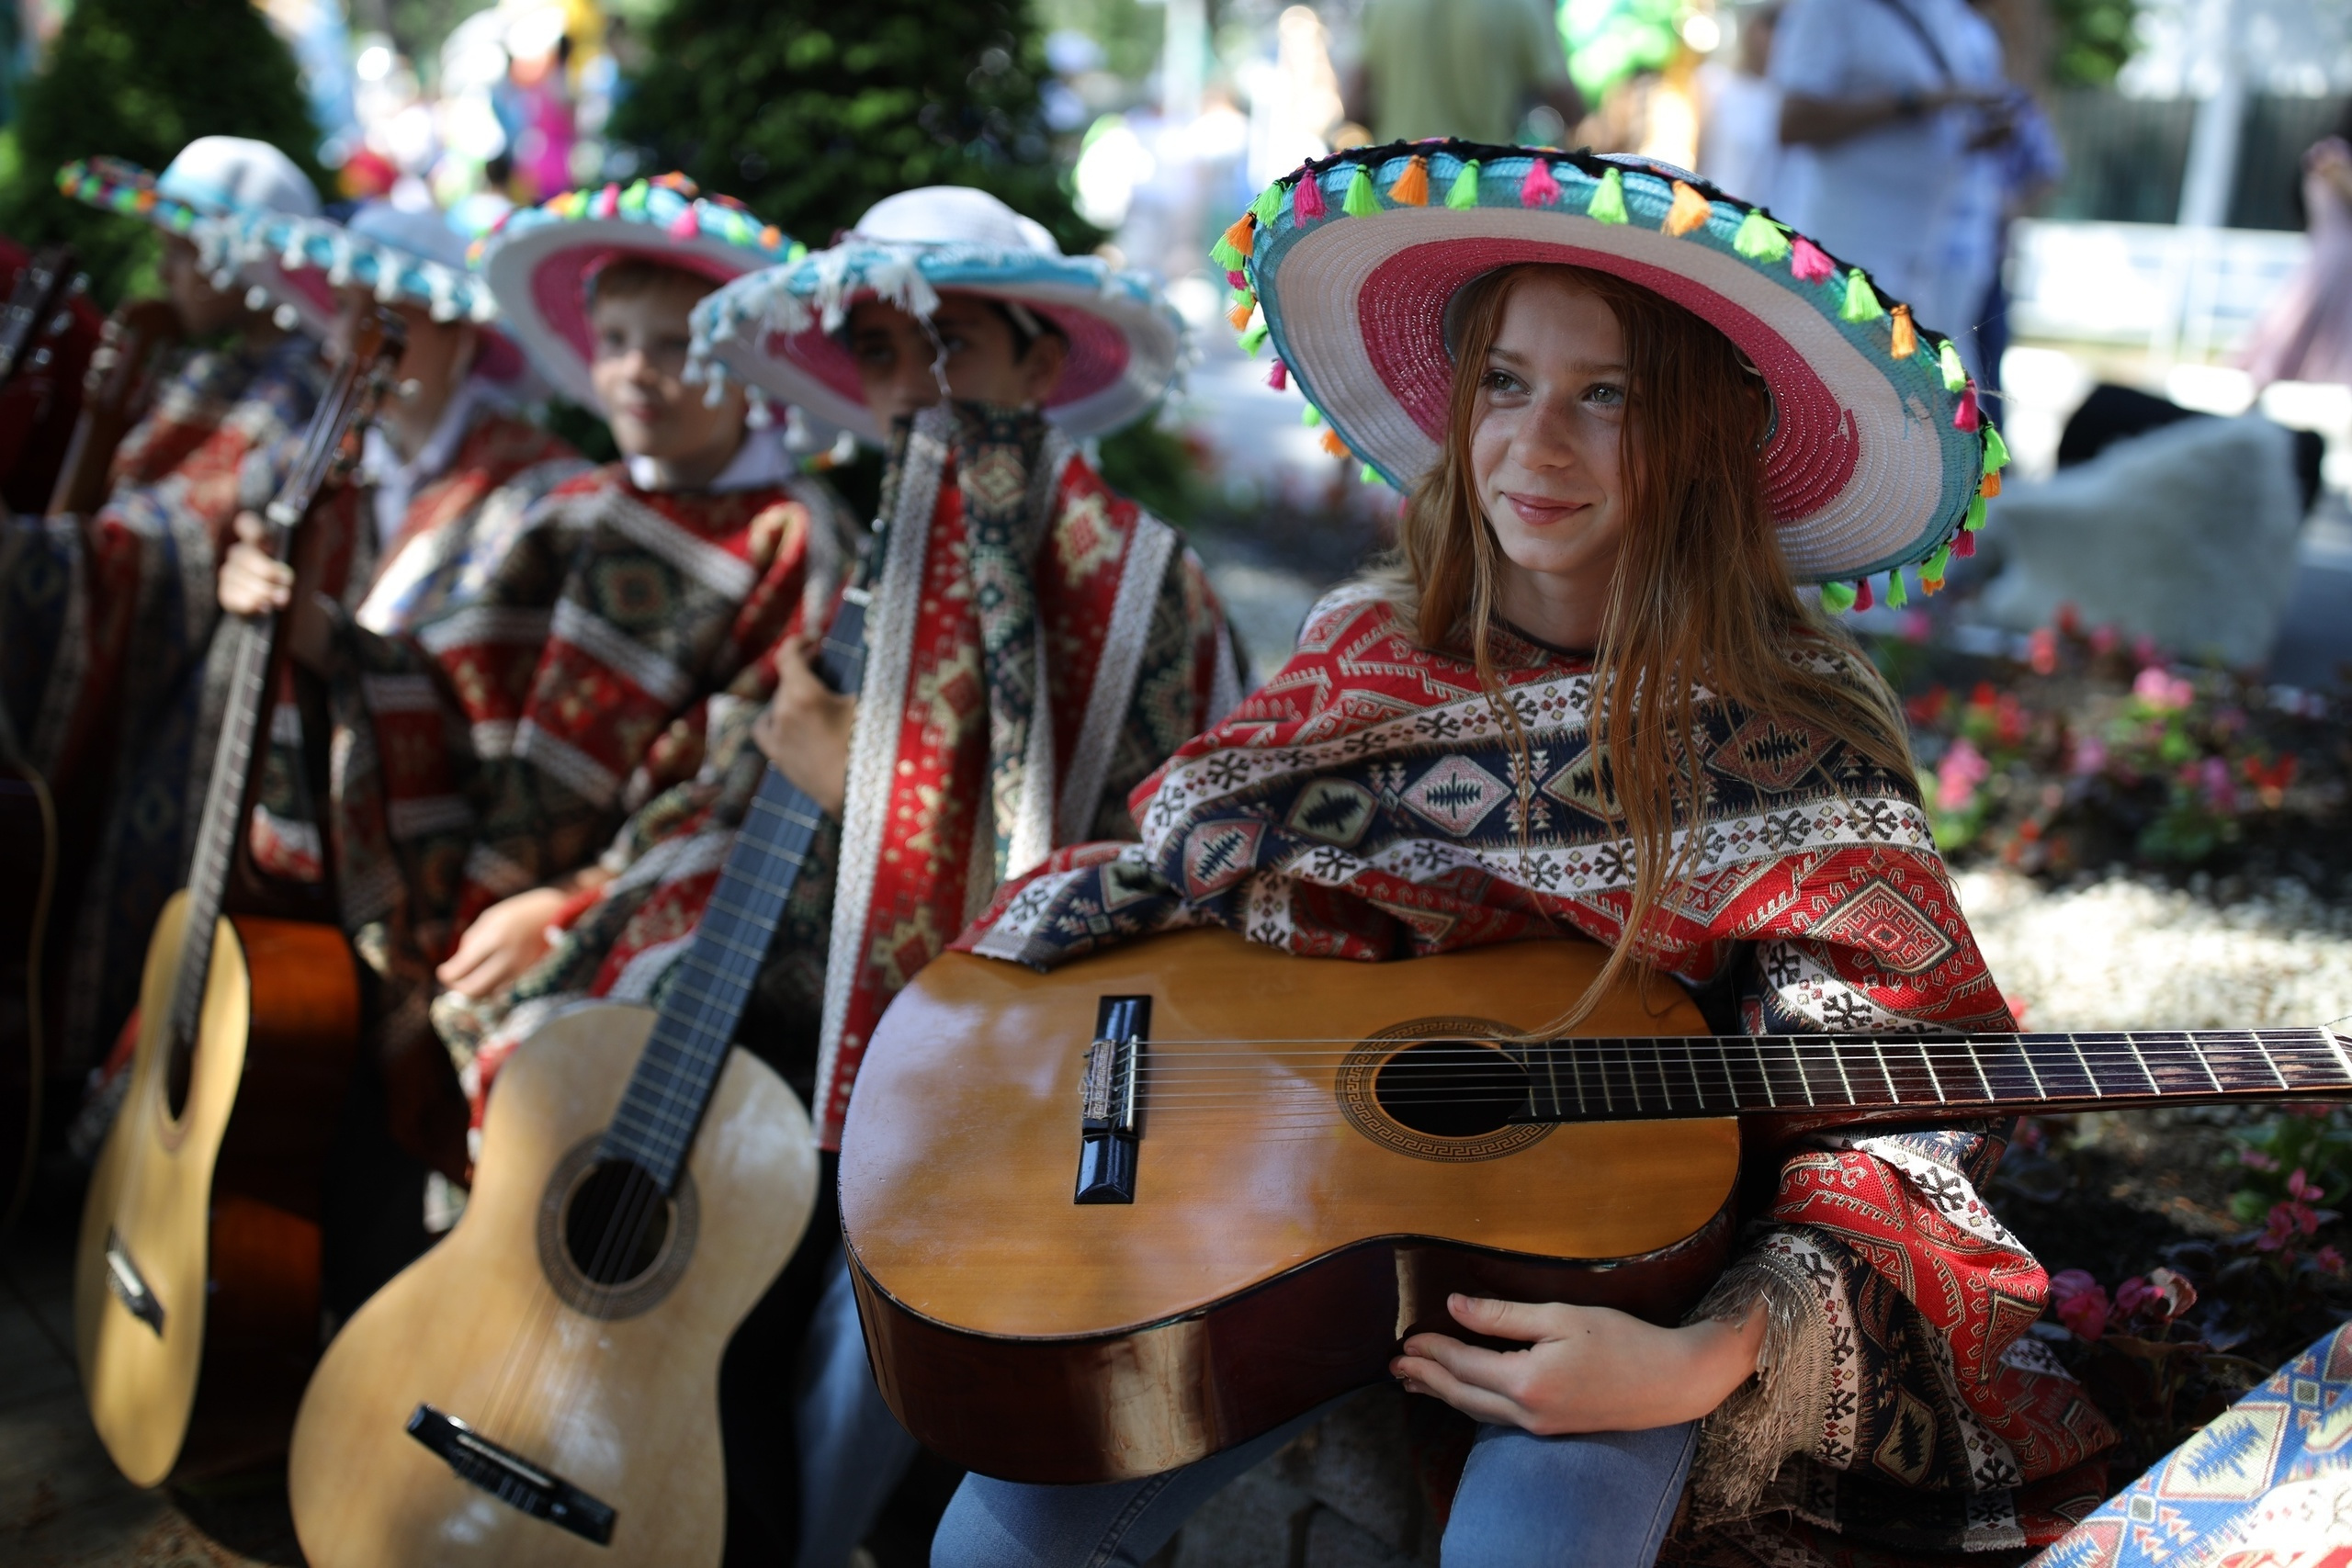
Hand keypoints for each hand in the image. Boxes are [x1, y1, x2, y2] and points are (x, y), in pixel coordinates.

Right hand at [218, 509, 333, 670]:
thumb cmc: (305, 565)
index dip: (254, 532)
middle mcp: (242, 553)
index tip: (271, 544)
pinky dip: (249, 605)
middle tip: (288, 580)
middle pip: (242, 556)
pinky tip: (265, 609)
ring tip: (283, 599)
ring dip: (262, 590)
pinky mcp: (230, 597)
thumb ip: (318, 509)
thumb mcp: (313, 539)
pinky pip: (231, 599)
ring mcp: (233, 575)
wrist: (302, 604)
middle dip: (266, 570)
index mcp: (259, 536)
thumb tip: (338, 473)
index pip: (246, 524)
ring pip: (236, 579)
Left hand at [434, 883, 575, 999]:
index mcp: (494, 938)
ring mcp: (523, 972)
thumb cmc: (524, 911)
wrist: (566, 913)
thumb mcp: (493, 917)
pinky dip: (496, 991)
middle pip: (473, 990)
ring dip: (478, 991)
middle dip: (460, 989)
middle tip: (456, 982)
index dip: (447, 975)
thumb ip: (472, 941)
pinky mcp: (534, 980)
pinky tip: (494, 981)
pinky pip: (506, 994)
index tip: (444, 973)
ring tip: (475, 980)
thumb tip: (457, 966)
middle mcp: (508, 959)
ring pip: (490, 996)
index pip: (460, 970)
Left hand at [752, 633, 856, 815]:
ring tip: (814, 699)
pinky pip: (764, 727)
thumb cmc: (866, 747)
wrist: (855, 795)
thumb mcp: (867, 706)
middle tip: (824, 668)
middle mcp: (783, 710)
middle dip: (804, 670)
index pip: (788, 655)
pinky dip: (773, 717)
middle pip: (787, 679)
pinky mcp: (775, 754)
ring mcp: (776, 734)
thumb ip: (857, 681)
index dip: (798, 642)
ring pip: (779, 702)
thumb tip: (866, 661)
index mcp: (803, 694)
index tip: (813, 640)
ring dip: (793, 694)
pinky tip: (785, 718)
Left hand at [1392, 1294, 1764, 1435]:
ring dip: (1444, 1393)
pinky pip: (1499, 1417)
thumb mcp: (1560, 1317)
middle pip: (1462, 1396)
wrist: (1673, 1381)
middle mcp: (1528, 1413)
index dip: (1433, 1350)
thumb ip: (1503, 1316)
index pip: (1464, 1365)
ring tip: (1416, 1383)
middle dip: (1427, 1378)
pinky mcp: (1554, 1428)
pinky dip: (1472, 1402)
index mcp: (1526, 1382)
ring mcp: (1541, 1426)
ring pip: (1478, 1411)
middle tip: (1396, 1367)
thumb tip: (1455, 1306)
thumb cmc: (1623, 1341)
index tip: (1407, 1338)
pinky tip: (1465, 1394)